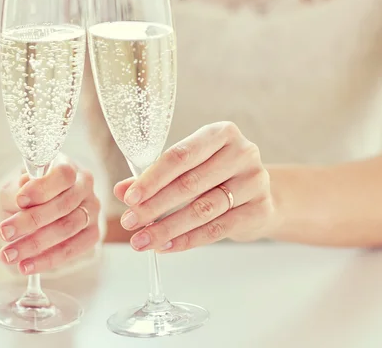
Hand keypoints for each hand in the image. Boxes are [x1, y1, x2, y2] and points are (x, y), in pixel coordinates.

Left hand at [0, 158, 100, 274]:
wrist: (36, 208)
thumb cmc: (26, 194)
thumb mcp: (15, 188)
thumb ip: (17, 191)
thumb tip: (22, 200)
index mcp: (67, 166)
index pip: (63, 174)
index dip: (43, 188)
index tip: (20, 200)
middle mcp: (84, 186)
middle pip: (64, 205)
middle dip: (31, 221)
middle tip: (4, 233)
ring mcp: (92, 210)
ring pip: (68, 228)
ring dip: (35, 244)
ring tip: (9, 255)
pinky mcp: (92, 234)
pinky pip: (73, 250)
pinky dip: (47, 260)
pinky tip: (26, 265)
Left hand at [114, 122, 273, 252]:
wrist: (260, 196)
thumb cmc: (216, 176)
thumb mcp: (187, 170)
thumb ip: (154, 177)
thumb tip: (121, 190)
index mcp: (220, 134)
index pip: (180, 156)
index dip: (152, 179)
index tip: (130, 198)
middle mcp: (242, 153)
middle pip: (190, 184)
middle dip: (154, 207)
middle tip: (130, 222)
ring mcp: (255, 181)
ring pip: (202, 209)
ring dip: (167, 228)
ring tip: (142, 240)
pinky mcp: (260, 209)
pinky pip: (218, 229)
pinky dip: (188, 240)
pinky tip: (166, 246)